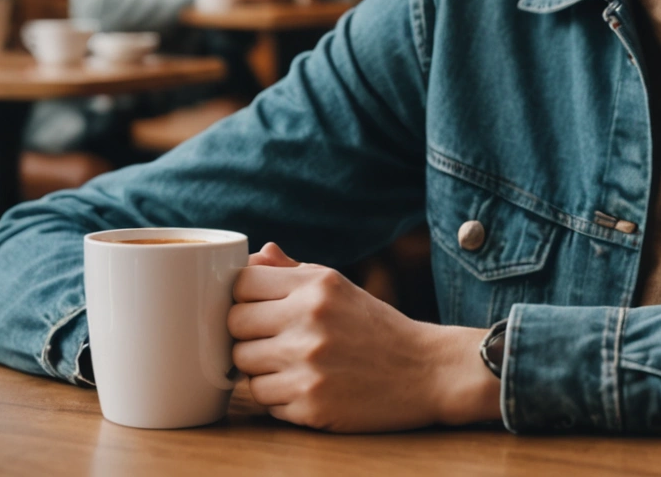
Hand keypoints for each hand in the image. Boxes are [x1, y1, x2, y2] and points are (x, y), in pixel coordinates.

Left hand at [228, 243, 499, 432]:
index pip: (241, 284)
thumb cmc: (376, 327)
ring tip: (291, 366)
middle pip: (234, 325)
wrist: (426, 372)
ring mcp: (308, 365)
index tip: (258, 309)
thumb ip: (292, 271)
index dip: (244, 298)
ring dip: (261, 369)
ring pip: (243, 366)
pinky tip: (306, 388)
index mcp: (315, 286)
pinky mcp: (311, 405)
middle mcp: (309, 321)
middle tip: (272, 341)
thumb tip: (255, 256)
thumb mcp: (339, 287)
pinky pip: (265, 400)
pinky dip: (279, 397)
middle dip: (248, 334)